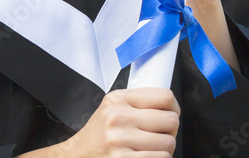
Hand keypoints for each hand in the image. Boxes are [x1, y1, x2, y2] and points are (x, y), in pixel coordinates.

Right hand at [21, 88, 178, 156]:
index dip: (174, 108)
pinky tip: (147, 155)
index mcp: (119, 100)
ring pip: (168, 143)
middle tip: (161, 134)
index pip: (165, 97)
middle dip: (171, 130)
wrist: (75, 157)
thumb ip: (138, 102)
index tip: (171, 114)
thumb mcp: (113, 107)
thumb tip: (171, 106)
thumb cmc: (99, 133)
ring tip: (152, 147)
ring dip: (165, 148)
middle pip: (171, 121)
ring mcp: (120, 141)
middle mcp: (119, 118)